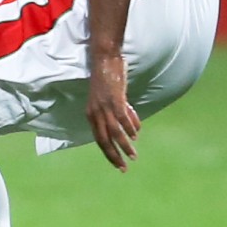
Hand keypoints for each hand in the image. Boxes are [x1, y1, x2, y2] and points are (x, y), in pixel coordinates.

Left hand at [87, 53, 139, 171]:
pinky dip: (129, 127)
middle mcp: (95, 112)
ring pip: (114, 132)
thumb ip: (122, 115)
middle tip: (123, 168)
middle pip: (104, 139)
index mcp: (91, 114)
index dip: (109, 152)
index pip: (99, 139)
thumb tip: (134, 131)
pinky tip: (135, 135)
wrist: (104, 57)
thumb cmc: (109, 78)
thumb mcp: (112, 100)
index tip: (118, 164)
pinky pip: (121, 117)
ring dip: (124, 145)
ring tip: (133, 155)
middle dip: (114, 155)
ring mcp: (104, 105)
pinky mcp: (114, 98)